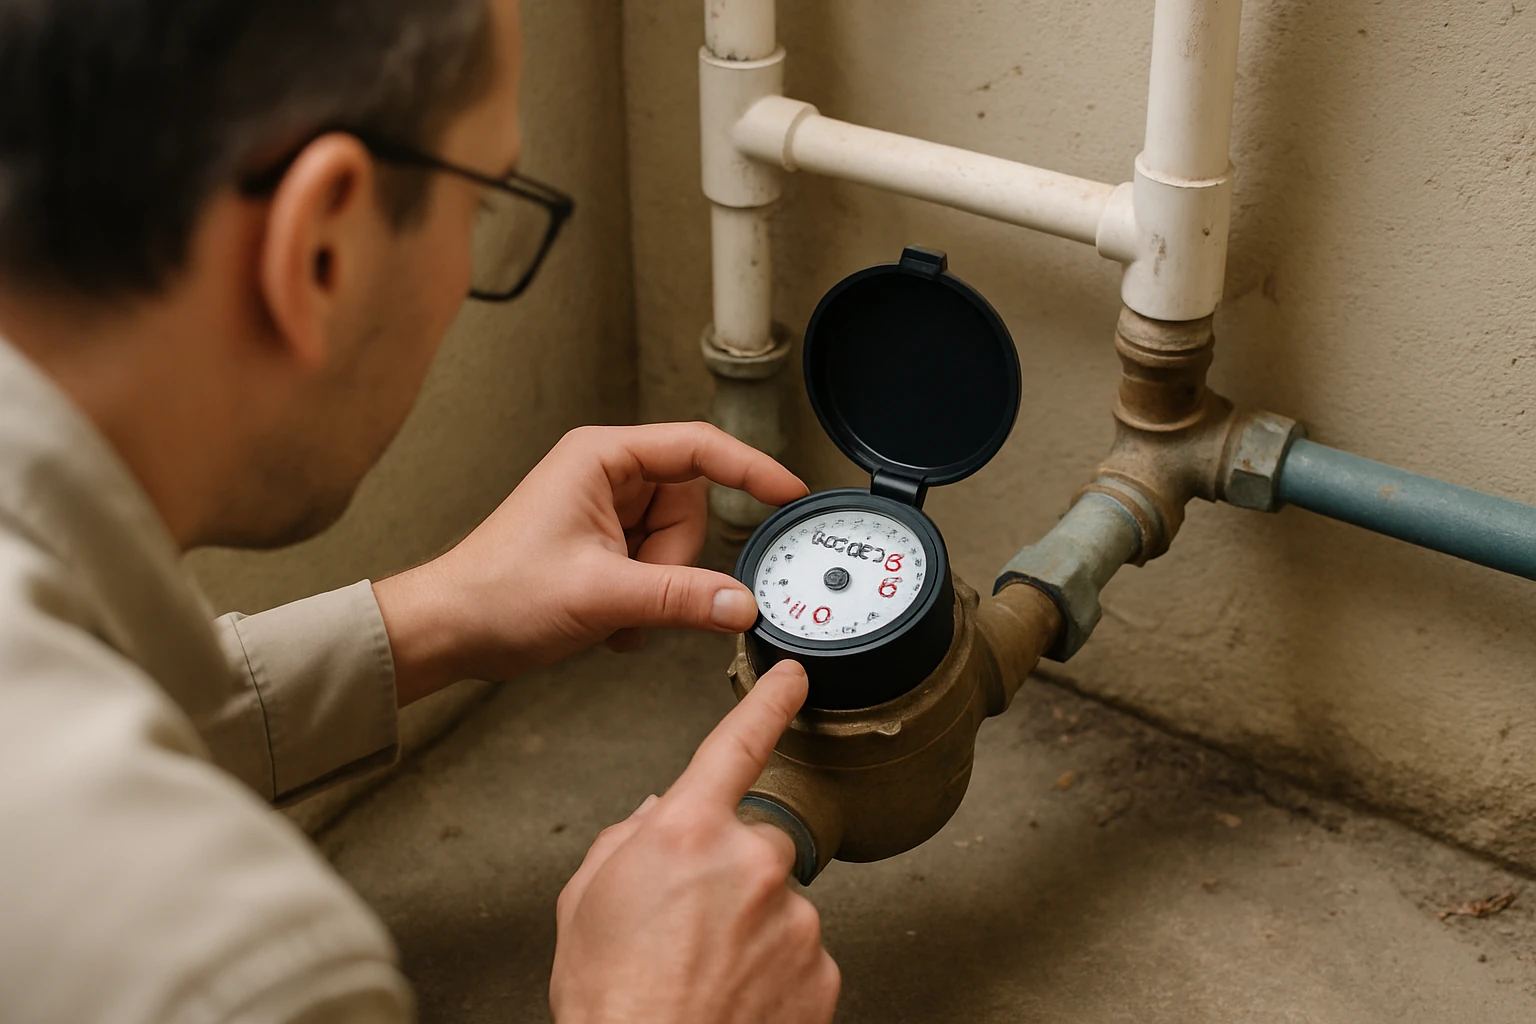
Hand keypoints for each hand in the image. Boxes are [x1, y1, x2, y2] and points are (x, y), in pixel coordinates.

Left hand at [373, 422, 806, 703]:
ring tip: (614, 611)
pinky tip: (610, 620)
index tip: (789, 493)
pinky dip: (646, 601)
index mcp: (602, 457)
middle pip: (692, 507)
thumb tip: (743, 604)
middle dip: (676, 562)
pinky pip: (658, 567)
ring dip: (659, 588)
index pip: (699, 448)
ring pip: (678, 544)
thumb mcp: (602, 596)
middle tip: (637, 592)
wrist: (449, 630)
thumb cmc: (497, 593)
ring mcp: (605, 511)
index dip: (751, 469)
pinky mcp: (604, 545)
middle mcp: (606, 475)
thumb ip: (682, 598)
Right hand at [549, 661, 839, 1023]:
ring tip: (706, 973)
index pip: (737, 744)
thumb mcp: (585, 903)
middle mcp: (750, 862)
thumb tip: (654, 816)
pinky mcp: (821, 970)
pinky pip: (801, 955)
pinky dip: (774, 973)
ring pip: (779, 904)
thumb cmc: (609, 999)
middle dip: (731, 873)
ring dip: (752, 928)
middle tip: (691, 927)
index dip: (769, 702)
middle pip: (757, 842)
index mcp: (687, 833)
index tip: (793, 678)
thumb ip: (625, 841)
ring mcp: (793, 918)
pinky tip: (735, 997)